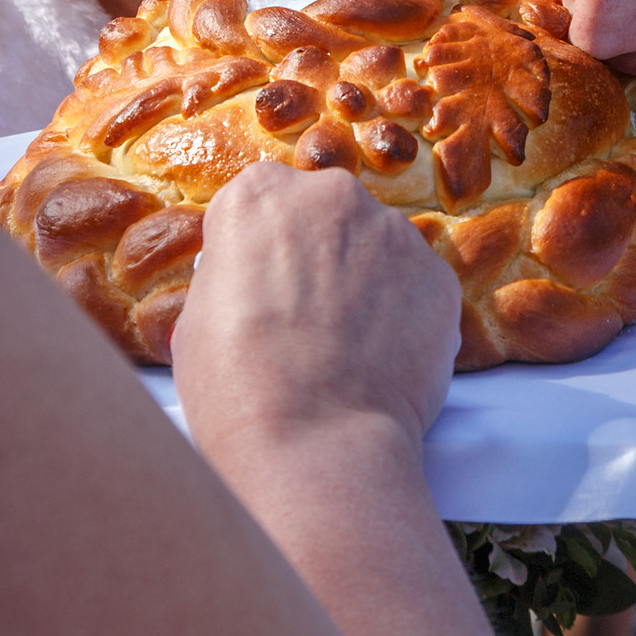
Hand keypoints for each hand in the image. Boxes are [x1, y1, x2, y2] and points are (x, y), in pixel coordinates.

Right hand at [173, 163, 461, 450]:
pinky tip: (379, 359)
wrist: (315, 440)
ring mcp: (393, 231)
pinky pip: (414, 286)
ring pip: (374, 247)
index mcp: (259, 194)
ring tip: (344, 347)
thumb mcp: (196, 315)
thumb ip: (231, 272)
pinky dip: (401, 314)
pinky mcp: (438, 274)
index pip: (259, 201)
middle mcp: (332, 194)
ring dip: (362, 282)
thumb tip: (250, 277)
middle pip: (322, 215)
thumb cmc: (237, 387)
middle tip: (303, 318)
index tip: (257, 286)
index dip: (257, 249)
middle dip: (315, 256)